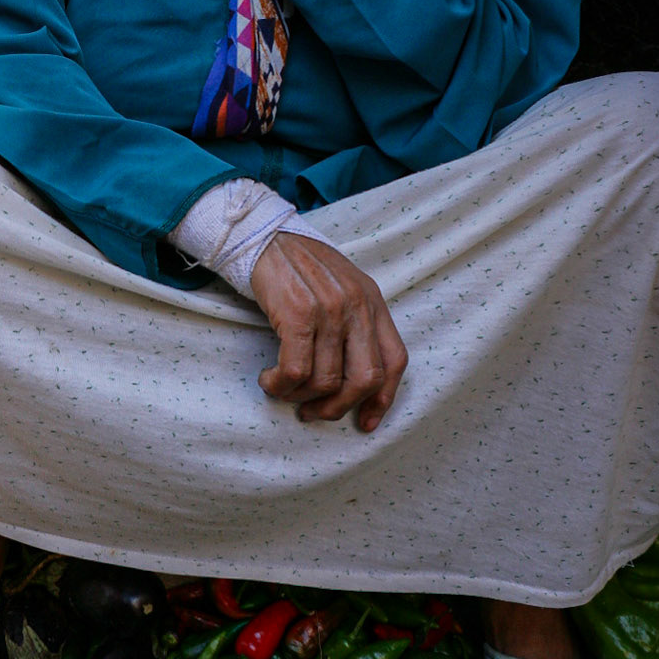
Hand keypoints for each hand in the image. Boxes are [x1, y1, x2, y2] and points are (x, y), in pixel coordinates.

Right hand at [250, 232, 407, 428]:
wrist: (263, 237)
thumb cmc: (298, 269)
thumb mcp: (340, 290)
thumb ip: (353, 325)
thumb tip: (349, 380)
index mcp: (372, 302)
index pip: (395, 360)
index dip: (383, 399)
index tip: (365, 422)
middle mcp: (356, 306)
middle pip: (365, 379)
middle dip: (339, 407)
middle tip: (314, 413)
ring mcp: (329, 310)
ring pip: (325, 380)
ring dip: (300, 397)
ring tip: (283, 390)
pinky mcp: (297, 314)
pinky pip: (296, 370)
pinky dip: (281, 385)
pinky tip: (269, 380)